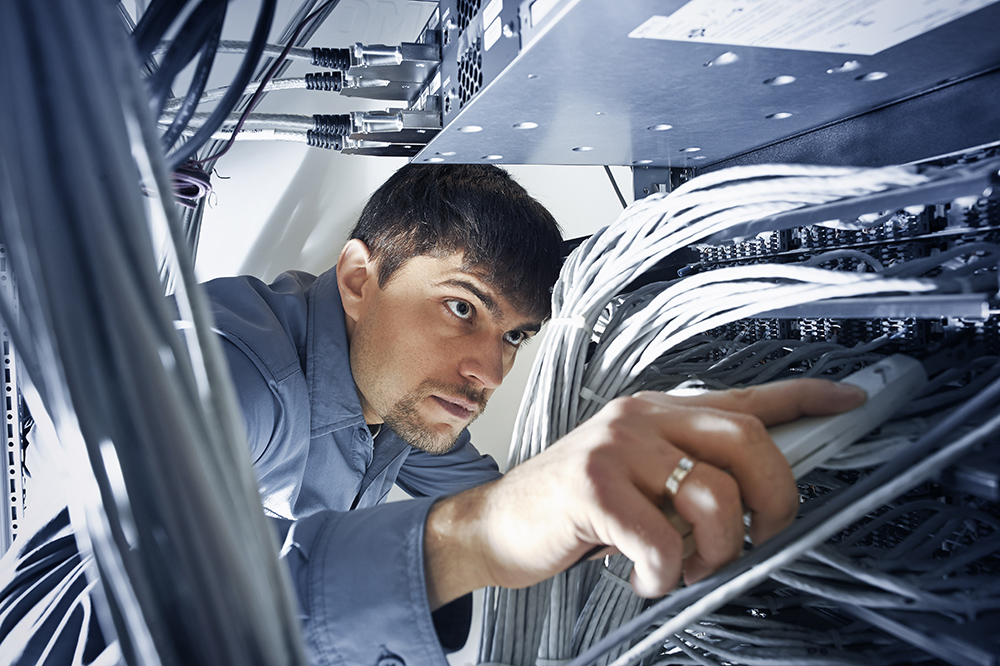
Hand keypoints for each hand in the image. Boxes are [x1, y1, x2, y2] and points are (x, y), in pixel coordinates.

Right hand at [424, 378, 866, 607]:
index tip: (851, 400)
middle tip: (760, 536)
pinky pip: (663, 540)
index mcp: (659, 412)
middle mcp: (642, 416)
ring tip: (685, 567)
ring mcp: (616, 446)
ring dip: (714, 553)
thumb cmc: (576, 509)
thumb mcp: (639, 480)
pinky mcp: (593, 485)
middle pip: (748, 441)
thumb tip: (752, 500)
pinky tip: (643, 577)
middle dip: (774, 500)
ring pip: (714, 497)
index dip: (805, 397)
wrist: (498, 523)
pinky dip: (664, 575)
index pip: (745, 397)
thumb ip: (690, 477)